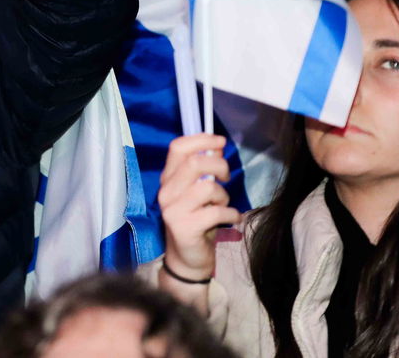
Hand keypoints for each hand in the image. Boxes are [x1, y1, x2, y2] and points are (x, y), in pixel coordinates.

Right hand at [157, 134, 236, 284]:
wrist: (186, 259)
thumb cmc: (196, 222)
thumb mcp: (199, 193)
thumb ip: (204, 171)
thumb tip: (216, 148)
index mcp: (168, 179)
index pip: (178, 148)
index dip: (200, 139)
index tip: (220, 142)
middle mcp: (166, 191)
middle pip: (195, 163)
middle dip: (219, 166)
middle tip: (226, 177)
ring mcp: (173, 210)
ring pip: (208, 187)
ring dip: (224, 195)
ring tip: (223, 205)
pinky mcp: (184, 227)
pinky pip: (216, 212)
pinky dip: (230, 214)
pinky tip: (231, 219)